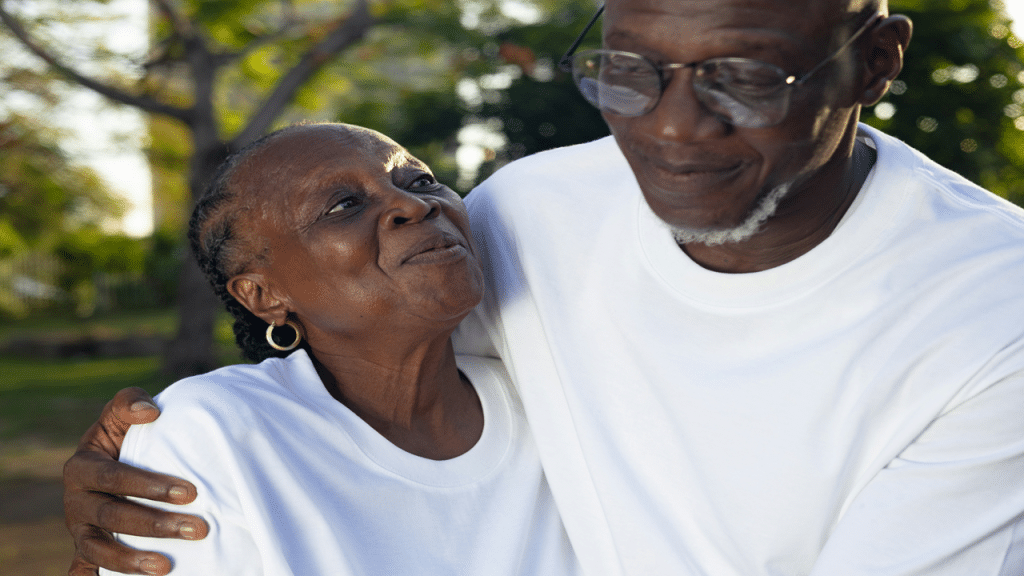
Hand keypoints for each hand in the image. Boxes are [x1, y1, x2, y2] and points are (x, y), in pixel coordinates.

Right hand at [64, 387, 208, 575]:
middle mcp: (76, 501)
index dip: (151, 486)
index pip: (115, 478)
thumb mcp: (119, 415)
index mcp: (82, 467)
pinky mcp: (86, 549)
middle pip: (114, 516)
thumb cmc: (122, 436)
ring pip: (100, 548)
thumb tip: (151, 411)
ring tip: (168, 566)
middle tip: (199, 528)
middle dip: (157, 524)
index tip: (191, 492)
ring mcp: (80, 528)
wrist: (110, 461)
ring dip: (134, 560)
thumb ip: (129, 402)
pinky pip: (89, 567)